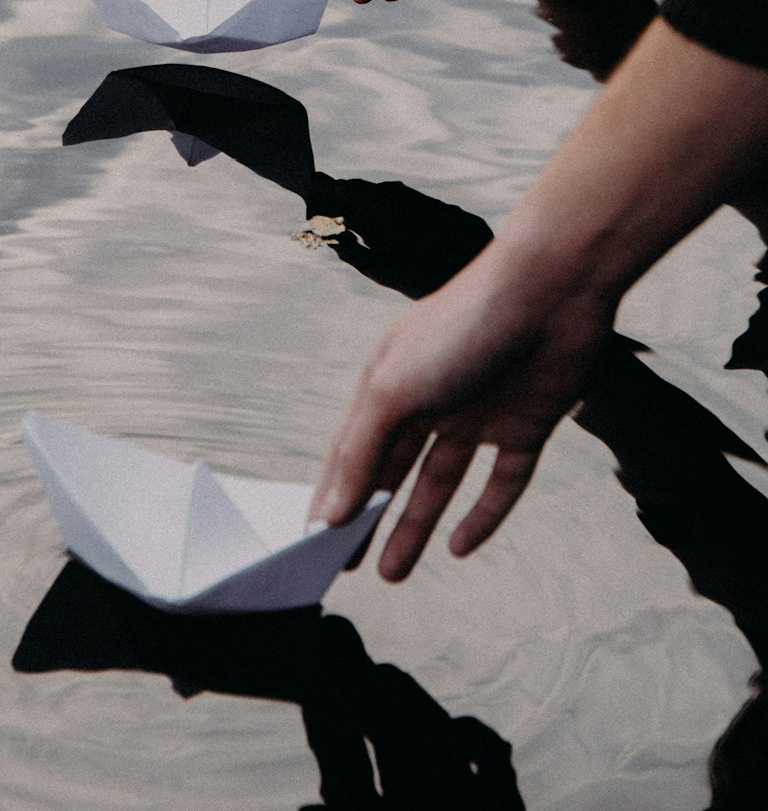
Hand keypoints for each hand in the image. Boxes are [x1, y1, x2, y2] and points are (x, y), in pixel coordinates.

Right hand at [310, 245, 615, 575]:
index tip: (314, 543)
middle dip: (369, 518)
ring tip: (392, 574)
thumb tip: (328, 513)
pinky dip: (482, 516)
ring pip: (440, 483)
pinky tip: (460, 548)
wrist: (553, 293)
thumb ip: (361, 453)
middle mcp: (430, 399)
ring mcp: (477, 414)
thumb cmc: (464, 327)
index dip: (333, 494)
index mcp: (390, 381)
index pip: (351, 450)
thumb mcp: (395, 389)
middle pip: (392, 470)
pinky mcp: (525, 426)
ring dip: (415, 526)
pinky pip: (501, 482)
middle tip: (347, 567)